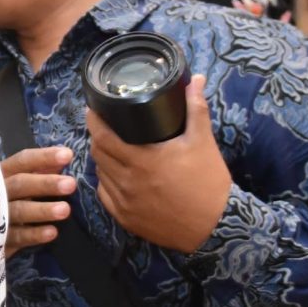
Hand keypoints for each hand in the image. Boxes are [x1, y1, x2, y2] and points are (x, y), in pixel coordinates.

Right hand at [0, 144, 75, 254]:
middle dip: (45, 183)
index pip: (22, 161)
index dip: (44, 157)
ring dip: (42, 210)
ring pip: (19, 211)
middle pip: (20, 184)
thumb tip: (64, 158)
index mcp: (1, 173)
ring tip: (65, 210)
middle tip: (70, 184)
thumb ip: (39, 171)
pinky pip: (17, 236)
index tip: (68, 155)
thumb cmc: (3, 200)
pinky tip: (52, 232)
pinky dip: (34, 234)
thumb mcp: (17, 182)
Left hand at [88, 74, 234, 254]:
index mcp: (141, 159)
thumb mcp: (202, 142)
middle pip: (97, 154)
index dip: (93, 121)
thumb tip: (196, 79)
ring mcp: (124, 203)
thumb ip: (195, 109)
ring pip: (100, 174)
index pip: (102, 136)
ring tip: (111, 149)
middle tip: (104, 127)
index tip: (92, 110)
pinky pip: (105, 196)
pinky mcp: (126, 219)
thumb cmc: (208, 183)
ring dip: (101, 160)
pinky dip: (106, 183)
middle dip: (97, 138)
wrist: (215, 227)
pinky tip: (116, 176)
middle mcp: (127, 182)